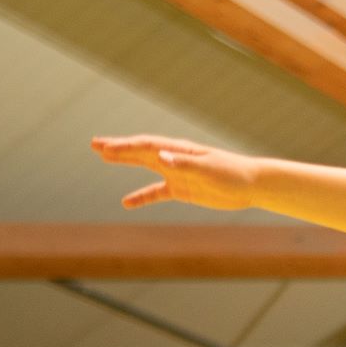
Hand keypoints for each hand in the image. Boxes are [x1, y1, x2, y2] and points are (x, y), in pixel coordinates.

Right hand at [94, 134, 260, 210]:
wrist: (251, 185)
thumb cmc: (232, 173)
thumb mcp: (208, 168)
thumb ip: (184, 163)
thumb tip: (160, 157)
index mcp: (179, 150)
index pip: (146, 146)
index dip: (125, 147)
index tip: (105, 148)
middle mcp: (174, 159)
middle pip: (140, 152)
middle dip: (117, 148)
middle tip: (94, 144)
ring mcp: (176, 173)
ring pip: (144, 166)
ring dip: (124, 162)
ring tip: (104, 157)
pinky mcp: (182, 190)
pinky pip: (156, 193)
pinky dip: (142, 197)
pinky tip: (127, 202)